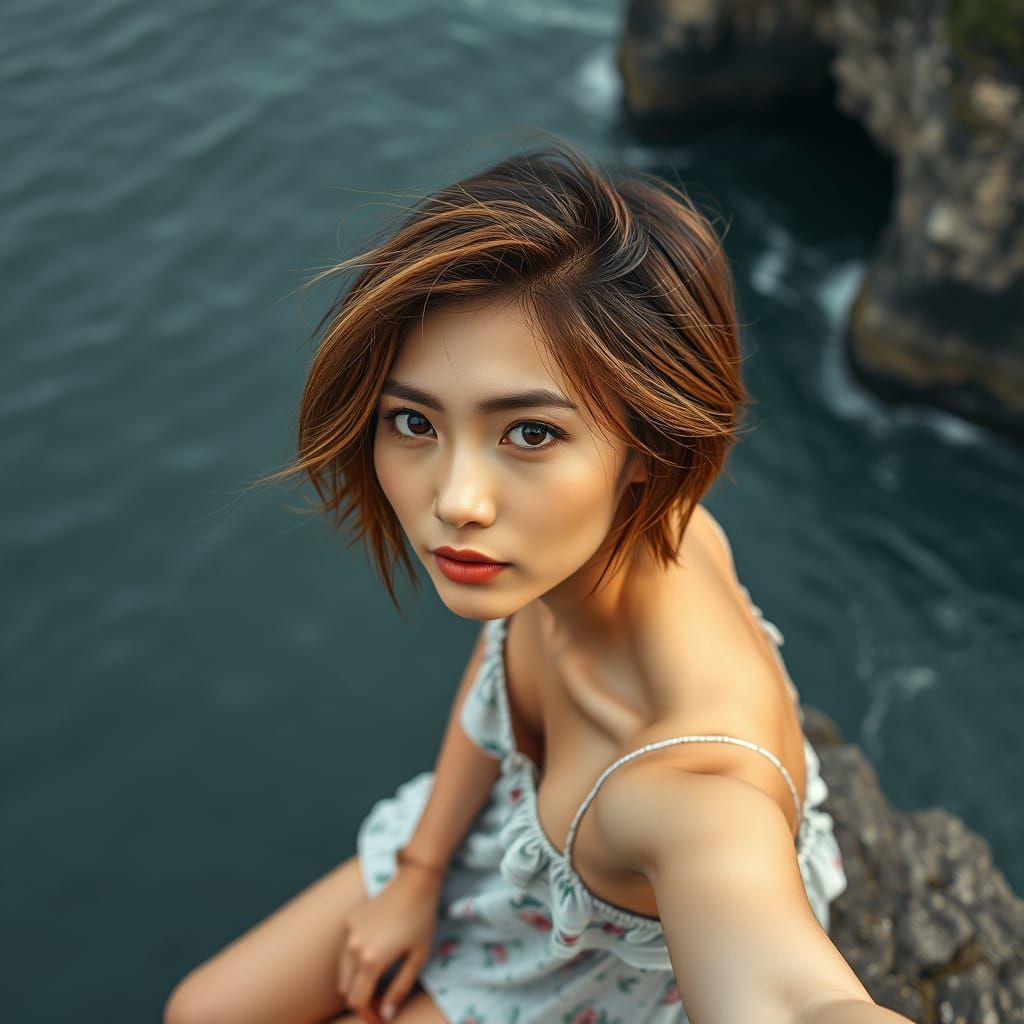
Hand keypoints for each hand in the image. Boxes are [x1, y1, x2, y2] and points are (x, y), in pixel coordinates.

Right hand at [337, 858, 444, 1022]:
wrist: (414, 882)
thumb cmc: (421, 920)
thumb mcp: (417, 958)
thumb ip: (399, 989)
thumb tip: (385, 1015)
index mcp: (370, 960)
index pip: (357, 1001)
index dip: (368, 1015)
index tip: (382, 1017)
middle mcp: (353, 948)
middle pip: (346, 990)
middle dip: (363, 1001)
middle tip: (383, 1001)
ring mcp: (348, 933)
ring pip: (342, 972)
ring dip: (356, 983)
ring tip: (378, 982)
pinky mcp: (349, 921)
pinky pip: (344, 952)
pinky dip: (353, 963)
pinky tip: (374, 957)